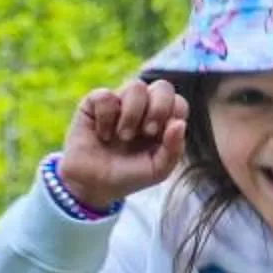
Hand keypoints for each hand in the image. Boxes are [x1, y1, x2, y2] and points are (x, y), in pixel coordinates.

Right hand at [54, 78, 188, 209]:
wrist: (92, 185)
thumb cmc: (127, 176)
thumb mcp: (156, 171)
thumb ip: (173, 150)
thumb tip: (179, 123)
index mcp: (162, 121)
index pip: (178, 102)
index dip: (173, 115)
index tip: (160, 137)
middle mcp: (143, 107)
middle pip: (163, 87)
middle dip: (158, 109)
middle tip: (148, 132)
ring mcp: (119, 101)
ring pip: (136, 86)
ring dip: (131, 115)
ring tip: (122, 136)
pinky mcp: (95, 102)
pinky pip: (106, 95)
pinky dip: (105, 118)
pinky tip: (102, 134)